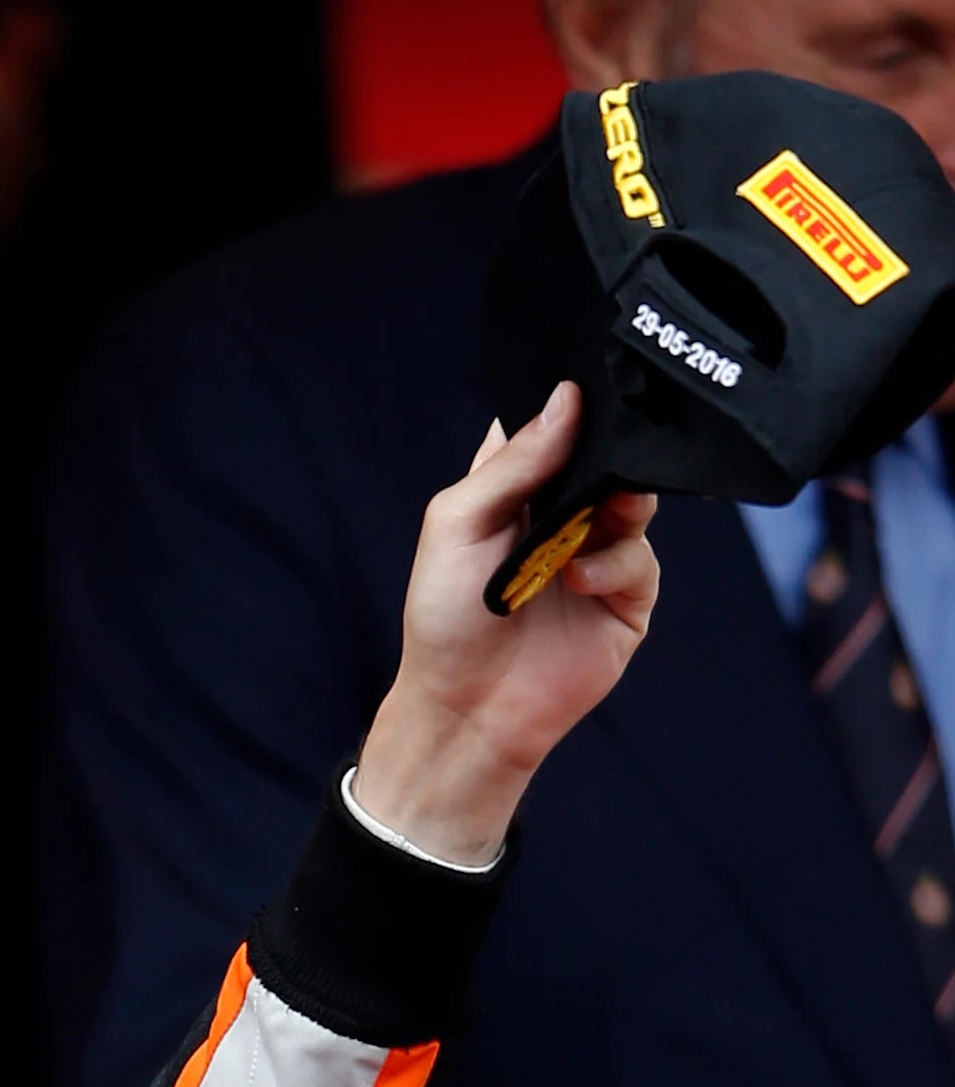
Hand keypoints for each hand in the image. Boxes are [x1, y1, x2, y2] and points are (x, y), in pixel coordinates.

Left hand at [359, 381, 661, 863]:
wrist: (468, 706)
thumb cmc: (446, 614)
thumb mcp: (458, 524)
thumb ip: (513, 464)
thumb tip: (567, 399)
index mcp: (512, 487)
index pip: (549, 424)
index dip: (570, 401)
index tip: (589, 380)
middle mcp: (560, 514)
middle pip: (605, 456)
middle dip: (612, 450)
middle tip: (607, 452)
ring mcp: (598, 552)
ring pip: (634, 501)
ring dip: (617, 504)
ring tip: (590, 520)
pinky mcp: (626, 596)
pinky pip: (641, 559)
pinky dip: (614, 563)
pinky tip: (578, 579)